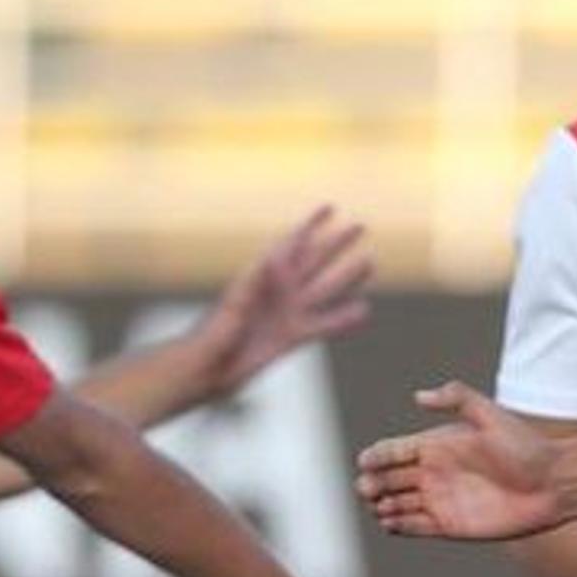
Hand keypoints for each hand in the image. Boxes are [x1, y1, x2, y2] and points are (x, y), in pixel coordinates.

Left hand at [191, 205, 374, 397]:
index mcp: (262, 275)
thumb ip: (254, 279)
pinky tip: (363, 313)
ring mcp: (286, 313)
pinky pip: (324, 325)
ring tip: (370, 262)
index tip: (330, 207)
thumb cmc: (213, 332)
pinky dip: (343, 320)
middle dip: (336, 243)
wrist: (206, 369)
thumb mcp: (233, 302)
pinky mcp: (291, 338)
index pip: (291, 244)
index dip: (310, 225)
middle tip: (360, 226)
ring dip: (347, 278)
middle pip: (314, 261)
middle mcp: (278, 291)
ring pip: (324, 290)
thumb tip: (276, 255)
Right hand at [356, 382, 563, 540]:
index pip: (393, 450)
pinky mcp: (449, 526)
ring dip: (382, 505)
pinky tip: (390, 522)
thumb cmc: (526, 447)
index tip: (366, 462)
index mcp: (437, 445)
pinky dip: (398, 526)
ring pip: (396, 504)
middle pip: (388, 479)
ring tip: (381, 506)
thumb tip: (419, 396)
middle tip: (368, 489)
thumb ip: (457, 398)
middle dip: (372, 483)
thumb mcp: (491, 416)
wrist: (554, 484)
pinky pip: (414, 527)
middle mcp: (434, 472)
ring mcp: (440, 500)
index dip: (376, 456)